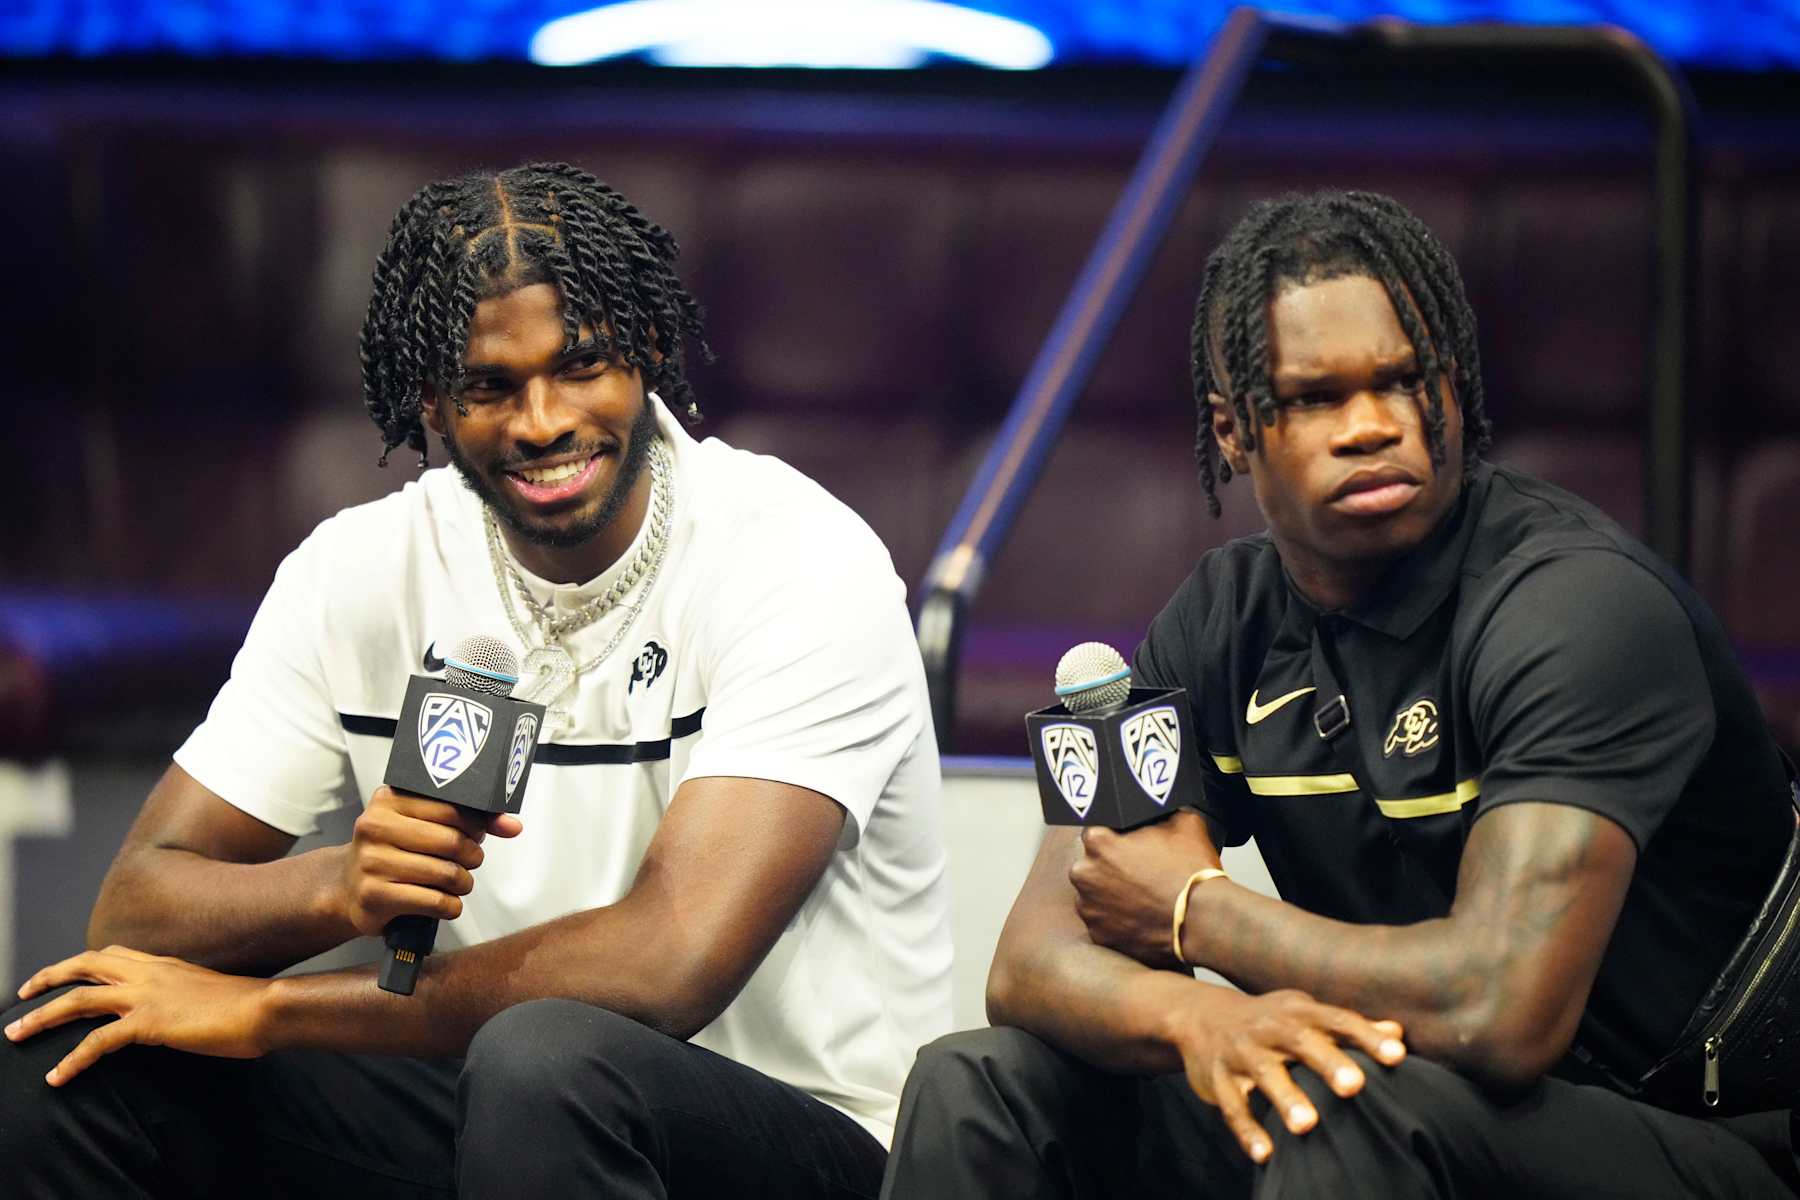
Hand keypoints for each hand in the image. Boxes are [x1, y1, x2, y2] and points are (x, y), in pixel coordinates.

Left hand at [5, 946, 274, 1085]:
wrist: (265, 1008)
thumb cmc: (247, 1004)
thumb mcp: (206, 989)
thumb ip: (181, 993)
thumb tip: (173, 1008)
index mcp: (164, 963)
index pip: (111, 954)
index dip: (80, 963)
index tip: (60, 975)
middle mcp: (149, 972)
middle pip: (85, 965)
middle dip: (48, 977)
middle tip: (23, 995)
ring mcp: (147, 995)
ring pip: (79, 1000)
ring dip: (42, 1017)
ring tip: (16, 1034)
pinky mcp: (149, 1022)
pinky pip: (98, 1042)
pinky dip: (72, 1060)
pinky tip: (58, 1076)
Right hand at [338, 786, 522, 937]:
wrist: (345, 888)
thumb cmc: (393, 851)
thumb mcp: (419, 825)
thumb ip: (467, 819)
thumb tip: (513, 825)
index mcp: (388, 801)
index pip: (451, 808)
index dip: (476, 824)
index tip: (480, 833)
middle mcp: (375, 827)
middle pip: (451, 841)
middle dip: (472, 856)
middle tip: (470, 861)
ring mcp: (372, 863)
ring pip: (446, 874)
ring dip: (464, 883)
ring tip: (459, 883)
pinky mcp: (375, 896)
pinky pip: (434, 902)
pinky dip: (451, 906)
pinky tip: (446, 903)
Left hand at [1071, 809, 1220, 967]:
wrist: (1203, 921)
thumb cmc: (1191, 873)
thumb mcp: (1183, 822)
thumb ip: (1158, 812)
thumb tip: (1157, 810)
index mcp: (1098, 842)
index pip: (1097, 832)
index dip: (1115, 838)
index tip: (1130, 846)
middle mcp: (1084, 874)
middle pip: (1092, 865)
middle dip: (1111, 867)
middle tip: (1140, 873)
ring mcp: (1089, 907)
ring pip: (1095, 894)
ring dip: (1111, 894)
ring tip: (1142, 896)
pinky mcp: (1098, 934)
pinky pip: (1102, 921)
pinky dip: (1116, 919)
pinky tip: (1139, 915)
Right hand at [1168, 987, 1406, 1163]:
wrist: (1200, 1016)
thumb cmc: (1269, 1019)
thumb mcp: (1304, 1013)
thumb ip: (1347, 1027)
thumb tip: (1397, 1032)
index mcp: (1297, 1011)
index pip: (1337, 1019)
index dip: (1367, 1036)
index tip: (1397, 1055)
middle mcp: (1269, 1028)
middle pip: (1300, 1042)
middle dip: (1327, 1062)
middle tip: (1355, 1086)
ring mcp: (1241, 1052)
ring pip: (1264, 1074)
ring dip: (1285, 1098)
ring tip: (1307, 1126)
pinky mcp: (1219, 1079)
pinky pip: (1232, 1106)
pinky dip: (1247, 1130)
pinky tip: (1264, 1154)